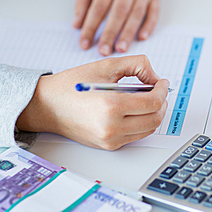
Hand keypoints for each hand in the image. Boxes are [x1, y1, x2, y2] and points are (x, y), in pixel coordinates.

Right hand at [16, 55, 168, 149]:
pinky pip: (136, 136)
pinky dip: (141, 122)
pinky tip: (134, 110)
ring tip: (147, 99)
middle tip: (158, 90)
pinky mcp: (108, 146)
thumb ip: (137, 65)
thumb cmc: (72, 85)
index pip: (153, 102)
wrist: (48, 106)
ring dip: (154, 113)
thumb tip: (156, 78)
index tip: (162, 82)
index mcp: (111, 106)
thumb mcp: (106, 65)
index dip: (163, 90)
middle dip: (162, 102)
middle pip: (155, 118)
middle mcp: (112, 128)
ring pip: (148, 129)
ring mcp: (110, 140)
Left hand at [73, 0, 158, 55]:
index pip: (98, 7)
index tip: (84, 43)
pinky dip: (149, 24)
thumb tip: (77, 25)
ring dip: (129, 33)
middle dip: (110, 33)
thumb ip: (83, 0)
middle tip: (103, 51)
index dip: (91, 26)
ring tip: (121, 49)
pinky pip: (154, 11)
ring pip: (136, 13)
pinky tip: (142, 37)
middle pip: (118, 12)